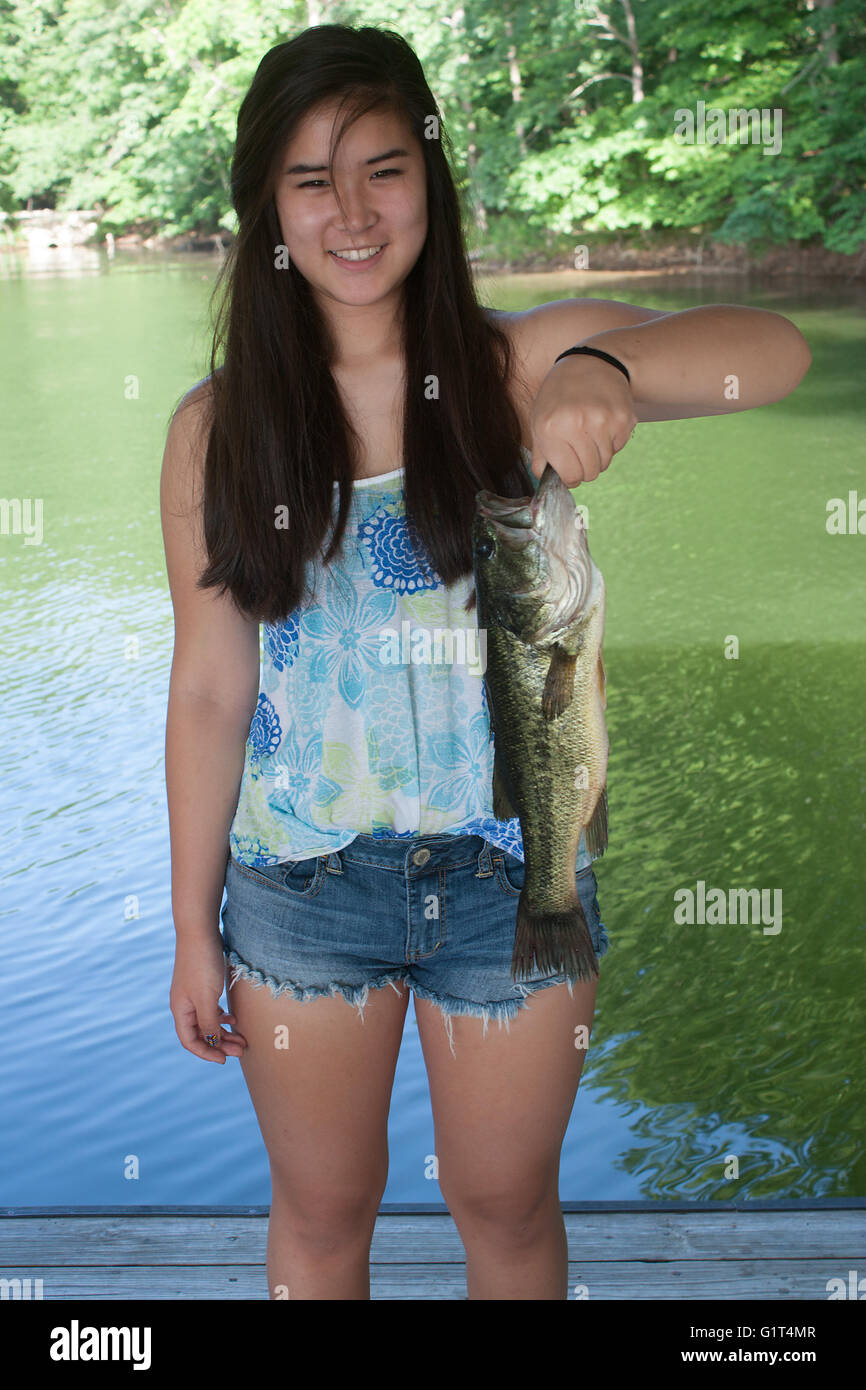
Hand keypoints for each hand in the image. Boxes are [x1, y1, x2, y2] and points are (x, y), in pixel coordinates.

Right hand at [170, 932, 247, 1063]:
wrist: (200, 931)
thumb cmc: (202, 965)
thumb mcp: (207, 998)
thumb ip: (208, 1023)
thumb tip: (212, 1043)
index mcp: (181, 1010)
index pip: (190, 1041)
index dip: (207, 1053)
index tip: (225, 1060)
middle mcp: (185, 1005)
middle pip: (201, 1033)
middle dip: (221, 1044)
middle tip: (241, 1050)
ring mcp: (194, 994)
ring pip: (209, 1021)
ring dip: (225, 1031)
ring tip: (242, 1038)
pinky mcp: (204, 984)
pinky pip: (212, 1008)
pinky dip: (223, 1016)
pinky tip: (235, 1018)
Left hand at [529, 353, 637, 485]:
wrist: (592, 362)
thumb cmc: (560, 394)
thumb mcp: (539, 420)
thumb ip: (541, 455)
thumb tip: (545, 481)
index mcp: (551, 428)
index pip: (570, 475)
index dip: (570, 477)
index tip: (570, 470)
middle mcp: (577, 425)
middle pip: (590, 472)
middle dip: (585, 468)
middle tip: (580, 451)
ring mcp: (603, 421)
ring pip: (605, 462)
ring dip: (598, 454)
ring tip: (590, 433)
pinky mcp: (623, 418)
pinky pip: (618, 447)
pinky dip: (611, 442)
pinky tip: (603, 423)